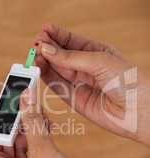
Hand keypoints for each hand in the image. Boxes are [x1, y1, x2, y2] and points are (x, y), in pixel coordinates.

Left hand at [0, 89, 89, 157]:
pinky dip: (36, 135)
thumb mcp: (44, 153)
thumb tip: (25, 98)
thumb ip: (33, 123)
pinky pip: (30, 148)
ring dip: (28, 125)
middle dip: (13, 117)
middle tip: (20, 99)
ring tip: (37, 109)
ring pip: (18, 141)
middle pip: (3, 137)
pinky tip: (46, 124)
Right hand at [33, 24, 149, 145]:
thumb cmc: (128, 81)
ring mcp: (78, 81)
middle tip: (35, 46)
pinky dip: (45, 77)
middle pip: (60, 54)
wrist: (138, 110)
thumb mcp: (99, 61)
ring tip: (34, 57)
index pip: (70, 40)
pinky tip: (38, 69)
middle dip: (47, 48)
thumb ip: (70, 57)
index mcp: (94, 51)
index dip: (55, 35)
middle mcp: (84, 66)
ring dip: (44, 62)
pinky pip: (56, 85)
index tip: (43, 31)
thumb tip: (46, 49)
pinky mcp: (73, 97)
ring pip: (55, 69)